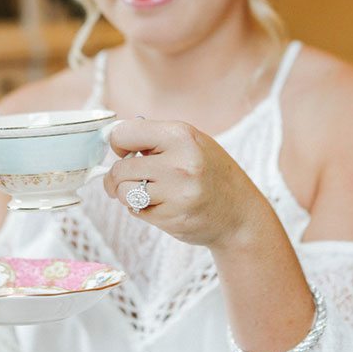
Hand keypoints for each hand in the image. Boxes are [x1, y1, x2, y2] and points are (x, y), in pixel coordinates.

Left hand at [103, 120, 269, 249]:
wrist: (239, 214)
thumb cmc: (210, 173)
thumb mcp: (191, 142)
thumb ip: (155, 138)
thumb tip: (113, 138)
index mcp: (181, 136)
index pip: (124, 134)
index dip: (118, 143)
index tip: (124, 151)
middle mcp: (179, 164)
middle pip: (120, 169)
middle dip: (119, 175)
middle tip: (132, 178)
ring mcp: (176, 193)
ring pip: (123, 192)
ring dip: (128, 194)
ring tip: (146, 191)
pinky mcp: (172, 218)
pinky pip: (136, 211)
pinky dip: (141, 208)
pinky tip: (161, 205)